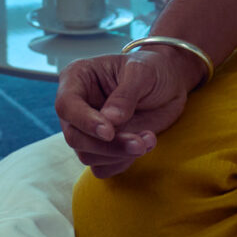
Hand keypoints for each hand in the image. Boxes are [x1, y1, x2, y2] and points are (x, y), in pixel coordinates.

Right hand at [55, 50, 202, 177]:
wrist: (169, 84)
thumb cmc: (151, 69)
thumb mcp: (142, 72)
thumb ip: (125, 95)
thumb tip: (110, 120)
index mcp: (77, 78)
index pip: (67, 105)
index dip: (85, 121)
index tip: (109, 132)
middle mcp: (77, 106)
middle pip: (75, 136)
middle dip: (108, 145)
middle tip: (140, 143)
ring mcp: (87, 129)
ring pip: (88, 155)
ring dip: (120, 154)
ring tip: (149, 138)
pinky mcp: (101, 148)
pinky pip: (102, 167)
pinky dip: (123, 162)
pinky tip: (144, 145)